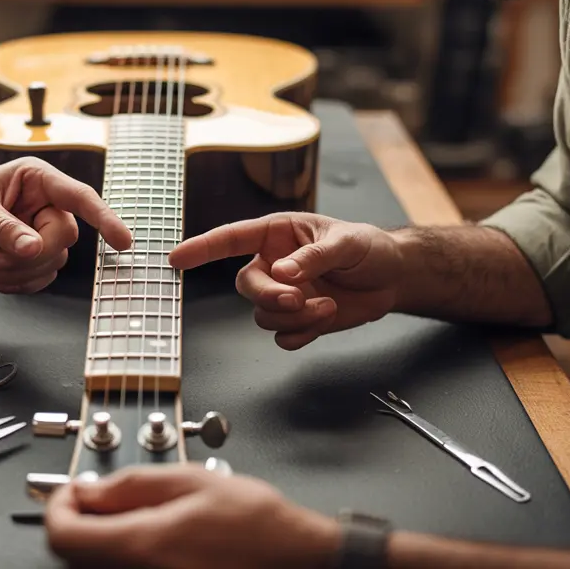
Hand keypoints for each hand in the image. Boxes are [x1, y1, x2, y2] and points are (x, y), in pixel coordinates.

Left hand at [0, 157, 131, 292]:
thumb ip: (3, 226)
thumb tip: (32, 247)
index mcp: (38, 179)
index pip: (80, 197)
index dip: (104, 218)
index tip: (123, 241)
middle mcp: (47, 203)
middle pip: (66, 237)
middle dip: (31, 256)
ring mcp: (44, 229)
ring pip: (55, 260)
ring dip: (21, 271)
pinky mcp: (37, 253)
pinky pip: (45, 276)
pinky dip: (23, 283)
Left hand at [44, 465, 341, 568]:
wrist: (299, 560)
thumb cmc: (257, 525)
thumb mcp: (194, 482)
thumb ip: (132, 484)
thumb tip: (86, 489)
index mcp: (142, 546)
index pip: (63, 535)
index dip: (57, 506)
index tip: (71, 490)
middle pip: (74, 556)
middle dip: (78, 520)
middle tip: (99, 497)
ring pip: (96, 567)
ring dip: (100, 539)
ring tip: (133, 515)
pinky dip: (123, 555)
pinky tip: (150, 540)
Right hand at [167, 212, 403, 349]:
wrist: (392, 278)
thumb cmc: (368, 247)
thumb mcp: (346, 242)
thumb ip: (313, 256)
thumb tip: (283, 271)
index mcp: (276, 234)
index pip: (231, 239)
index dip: (201, 248)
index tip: (177, 258)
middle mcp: (272, 264)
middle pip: (246, 285)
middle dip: (268, 296)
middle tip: (297, 299)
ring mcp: (283, 294)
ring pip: (262, 315)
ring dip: (293, 317)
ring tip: (326, 307)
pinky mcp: (296, 319)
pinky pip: (281, 336)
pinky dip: (301, 333)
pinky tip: (324, 319)